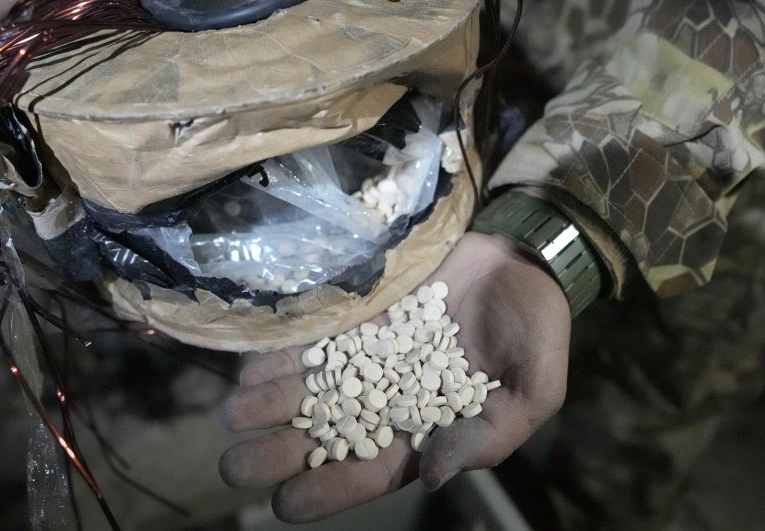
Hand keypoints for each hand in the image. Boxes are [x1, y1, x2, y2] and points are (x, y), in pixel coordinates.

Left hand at [217, 231, 571, 522]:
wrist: (523, 260)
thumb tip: (431, 476)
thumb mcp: (534, 391)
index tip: (284, 504)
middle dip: (278, 453)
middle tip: (234, 466)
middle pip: (323, 434)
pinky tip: (251, 365)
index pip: (371, 470)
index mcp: (426, 429)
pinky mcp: (356, 313)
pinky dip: (281, 353)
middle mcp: (385, 398)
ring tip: (230, 415)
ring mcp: (365, 354)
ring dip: (267, 404)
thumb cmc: (534, 332)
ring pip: (307, 388)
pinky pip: (312, 337)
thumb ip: (488, 437)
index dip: (328, 489)